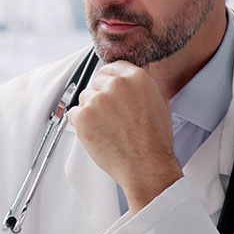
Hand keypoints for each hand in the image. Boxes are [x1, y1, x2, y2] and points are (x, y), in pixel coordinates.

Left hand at [67, 61, 182, 213]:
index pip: (112, 67)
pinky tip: (97, 133)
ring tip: (107, 128)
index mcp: (136, 77)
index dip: (110, 81)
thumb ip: (145, 85)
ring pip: (85, 97)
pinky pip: (73, 113)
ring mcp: (97, 100)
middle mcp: (115, 85)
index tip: (110, 91)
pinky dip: (81, 123)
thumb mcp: (160, 103)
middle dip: (101, 96)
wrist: (146, 165)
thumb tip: (138, 73)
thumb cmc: (155, 141)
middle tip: (111, 116)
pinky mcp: (83, 116)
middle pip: (97, 81)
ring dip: (91, 110)